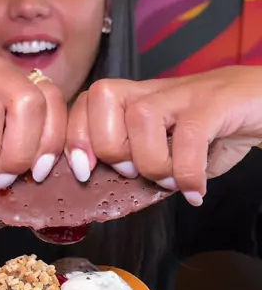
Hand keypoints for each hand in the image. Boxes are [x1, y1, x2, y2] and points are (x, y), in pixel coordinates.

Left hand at [66, 67, 261, 205]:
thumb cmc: (213, 130)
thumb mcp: (170, 151)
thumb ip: (142, 167)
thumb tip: (108, 198)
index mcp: (136, 100)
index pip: (85, 101)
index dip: (74, 137)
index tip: (82, 174)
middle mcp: (153, 90)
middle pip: (101, 99)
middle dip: (110, 148)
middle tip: (136, 174)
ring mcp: (184, 92)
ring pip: (141, 116)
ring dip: (151, 162)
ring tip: (170, 181)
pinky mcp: (216, 102)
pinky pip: (189, 135)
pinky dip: (187, 173)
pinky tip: (196, 192)